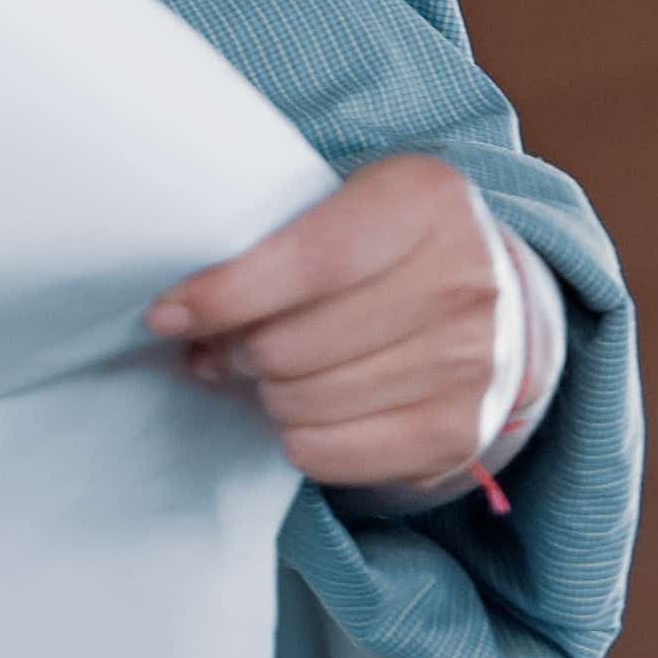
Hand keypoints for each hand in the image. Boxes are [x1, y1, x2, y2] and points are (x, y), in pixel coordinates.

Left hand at [148, 154, 522, 490]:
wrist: (492, 296)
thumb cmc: (383, 243)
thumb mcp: (341, 202)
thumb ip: (269, 242)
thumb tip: (180, 318)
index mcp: (425, 202)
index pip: (309, 262)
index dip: (227, 295)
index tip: (165, 315)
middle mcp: (463, 283)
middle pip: (298, 343)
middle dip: (237, 350)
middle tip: (221, 346)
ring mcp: (472, 364)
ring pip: (310, 401)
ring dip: (264, 394)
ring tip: (263, 374)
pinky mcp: (462, 433)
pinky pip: (339, 454)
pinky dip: (299, 440)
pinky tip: (300, 414)